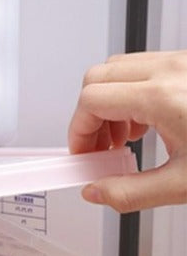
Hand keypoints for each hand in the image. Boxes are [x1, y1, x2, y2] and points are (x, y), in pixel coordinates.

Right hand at [69, 50, 186, 211]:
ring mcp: (183, 62)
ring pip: (119, 68)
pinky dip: (133, 91)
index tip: (84, 153)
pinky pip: (146, 66)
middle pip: (98, 77)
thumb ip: (132, 193)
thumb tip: (97, 192)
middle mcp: (172, 71)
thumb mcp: (185, 184)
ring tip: (125, 135)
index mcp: (164, 98)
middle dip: (89, 113)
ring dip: (109, 100)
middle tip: (99, 145)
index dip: (78, 130)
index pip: (91, 100)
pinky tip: (148, 120)